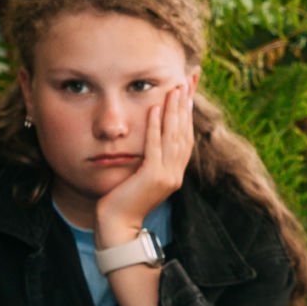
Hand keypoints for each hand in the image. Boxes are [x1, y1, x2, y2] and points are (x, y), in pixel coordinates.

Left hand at [95, 83, 194, 242]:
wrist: (118, 225)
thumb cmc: (124, 200)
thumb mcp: (141, 176)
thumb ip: (149, 158)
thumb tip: (149, 137)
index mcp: (175, 172)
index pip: (186, 136)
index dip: (188, 112)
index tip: (188, 90)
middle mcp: (176, 173)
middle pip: (185, 132)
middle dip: (186, 105)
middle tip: (187, 80)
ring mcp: (167, 176)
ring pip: (174, 137)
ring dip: (174, 110)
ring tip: (173, 88)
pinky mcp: (153, 177)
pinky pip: (156, 146)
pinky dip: (156, 126)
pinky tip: (155, 108)